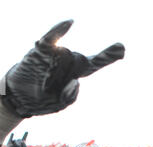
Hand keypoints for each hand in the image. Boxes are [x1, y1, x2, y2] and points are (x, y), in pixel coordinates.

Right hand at [2, 20, 124, 117]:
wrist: (18, 97)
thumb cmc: (41, 100)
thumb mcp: (59, 105)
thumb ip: (70, 97)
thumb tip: (76, 82)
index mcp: (76, 73)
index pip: (95, 64)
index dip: (107, 56)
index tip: (122, 48)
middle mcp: (68, 61)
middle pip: (82, 62)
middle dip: (81, 69)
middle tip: (58, 85)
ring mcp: (55, 54)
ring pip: (66, 58)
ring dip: (56, 76)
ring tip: (44, 84)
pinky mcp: (40, 50)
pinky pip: (51, 37)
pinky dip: (59, 30)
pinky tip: (70, 23)